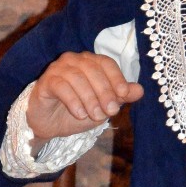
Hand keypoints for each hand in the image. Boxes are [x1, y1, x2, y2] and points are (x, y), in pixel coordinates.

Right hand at [26, 52, 143, 144]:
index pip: (106, 63)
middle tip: (111, 111)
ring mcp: (58, 69)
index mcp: (90, 62)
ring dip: (90, 98)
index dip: (116, 77)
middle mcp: (73, 60)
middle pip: (92, 69)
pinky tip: (80, 114)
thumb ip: (120, 97)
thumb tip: (140, 90)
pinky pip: (60, 86)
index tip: (124, 94)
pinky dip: (73, 100)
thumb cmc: (78, 111)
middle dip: (105, 91)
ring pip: (77, 77)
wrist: (51, 125)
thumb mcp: (103, 107)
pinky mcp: (45, 81)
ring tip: (96, 116)